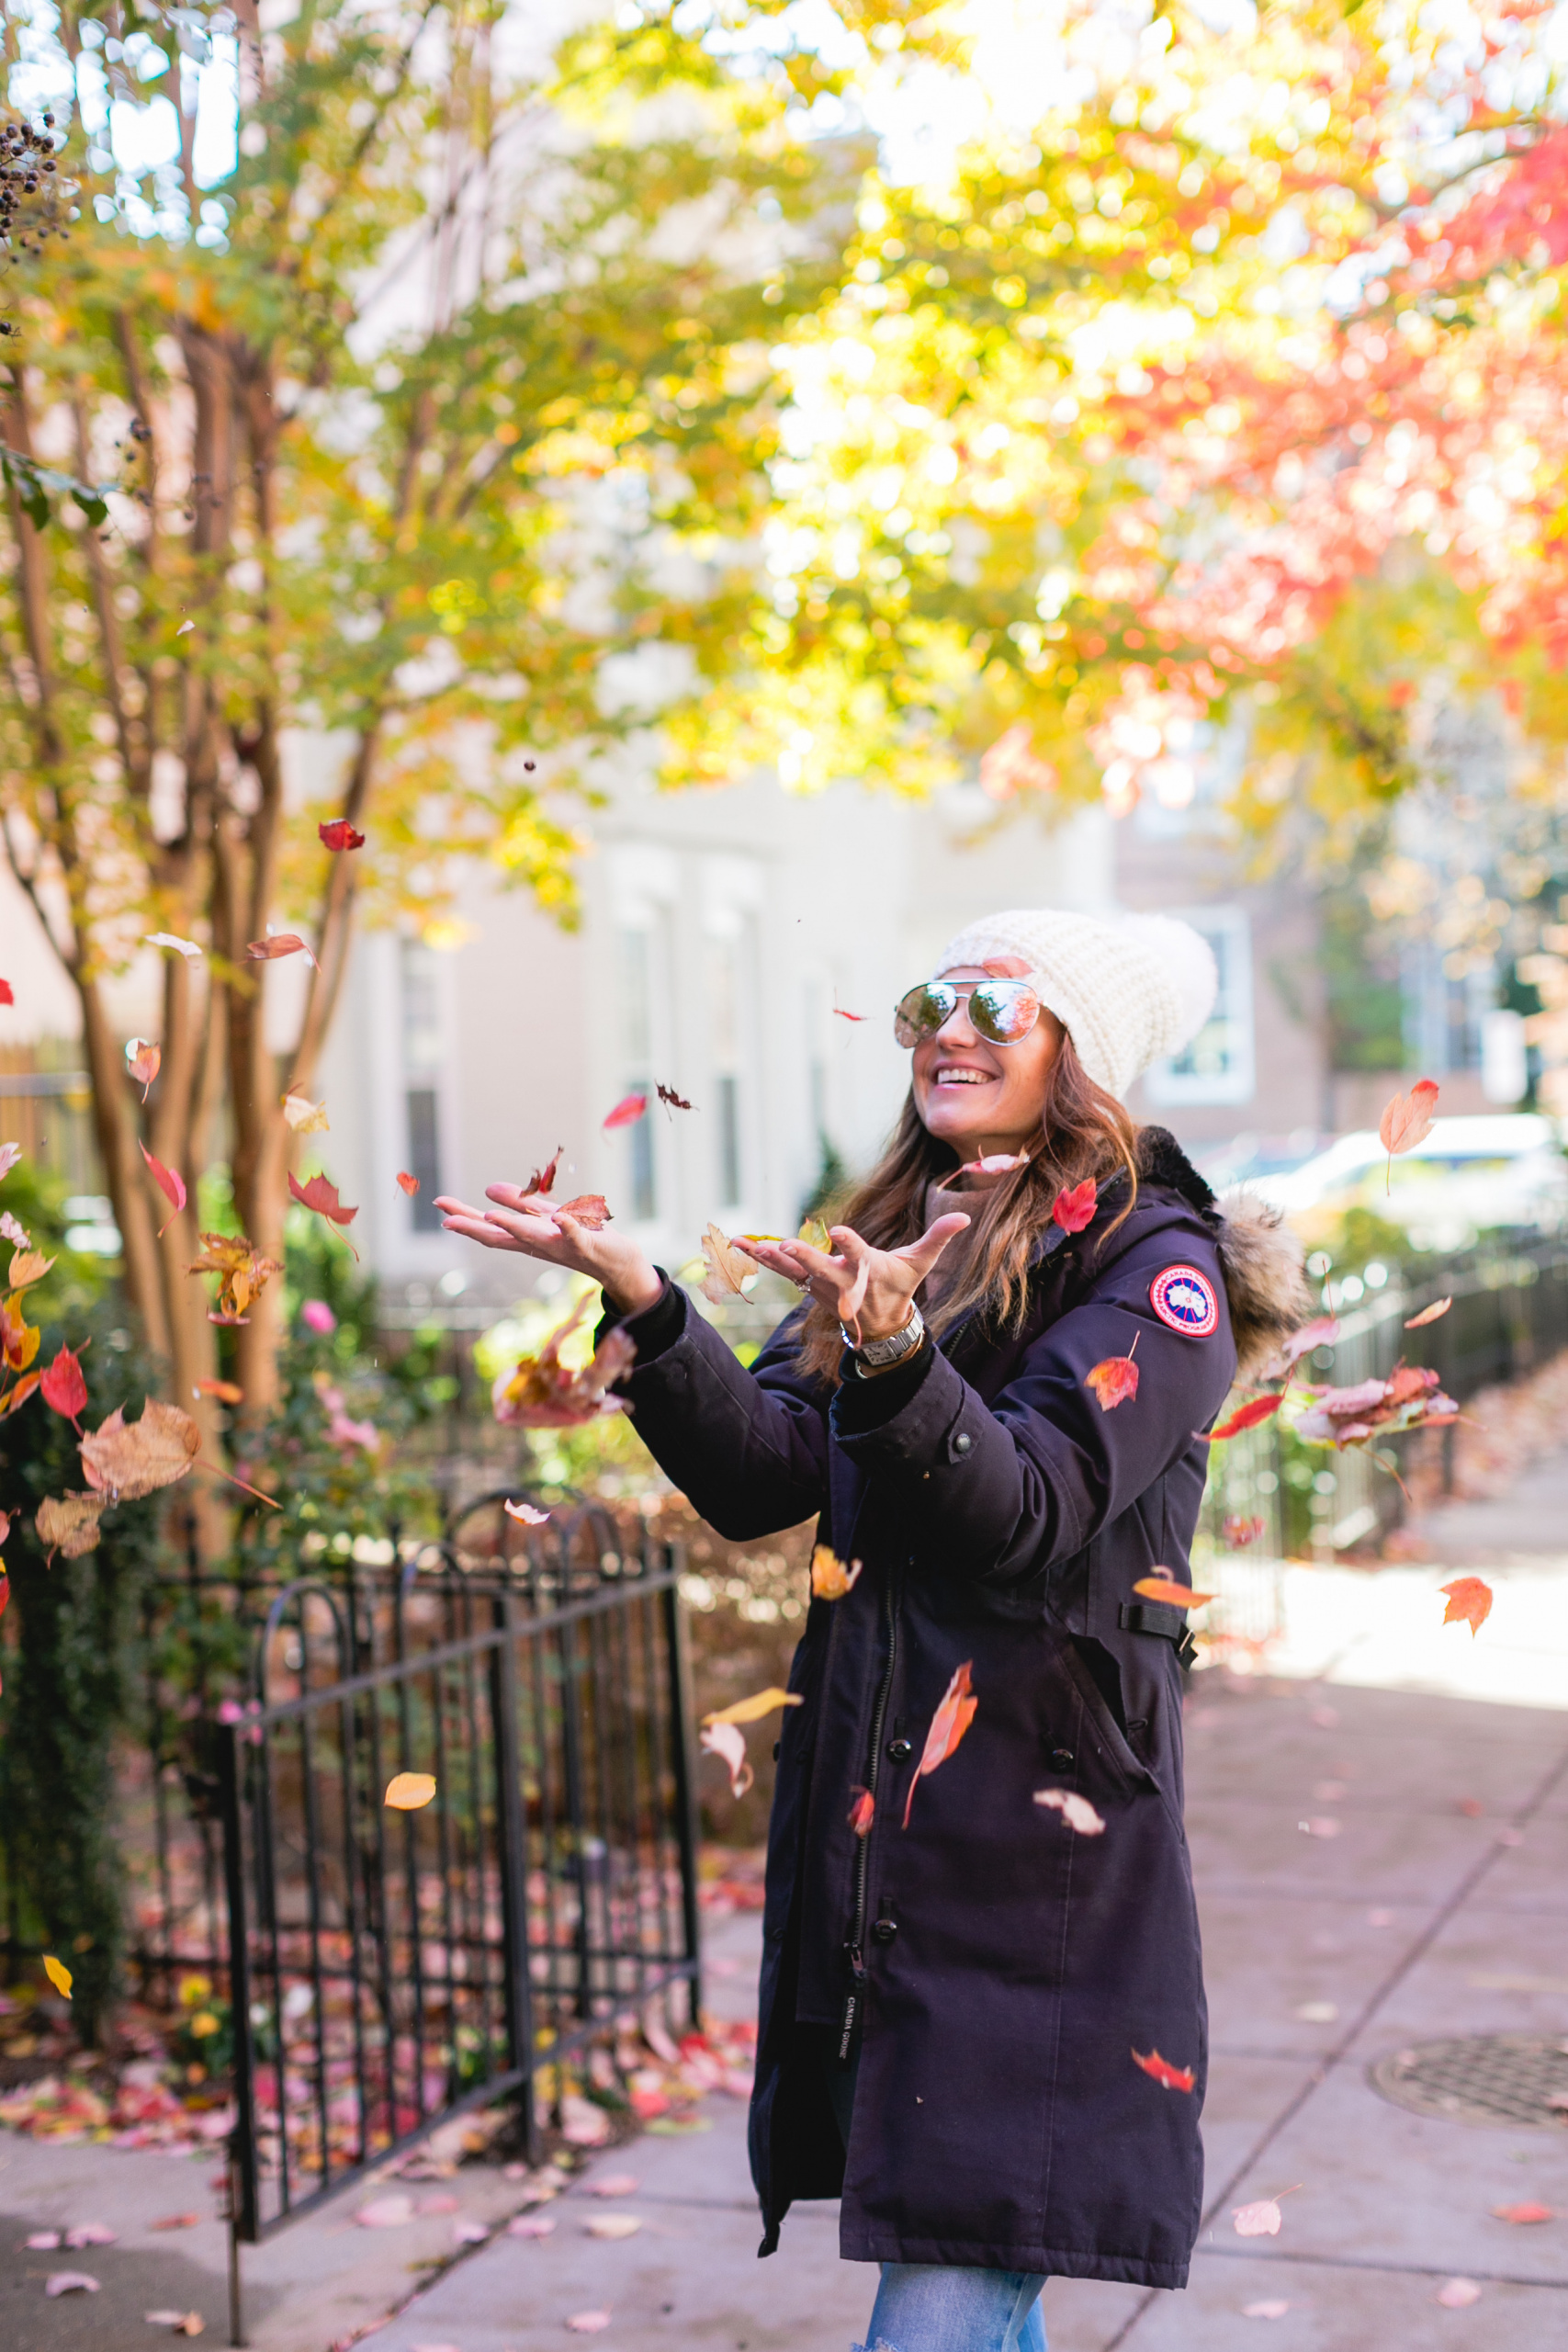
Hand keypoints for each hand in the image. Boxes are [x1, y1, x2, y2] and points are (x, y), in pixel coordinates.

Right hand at [436, 1184, 663, 1315]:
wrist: (618, 1263)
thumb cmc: (580, 1238)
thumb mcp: (547, 1218)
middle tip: (446, 1219)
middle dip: (474, 1227)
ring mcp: (562, 1247)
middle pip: (502, 1237)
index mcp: (528, 1238)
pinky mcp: (588, 1245)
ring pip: (534, 1238)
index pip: (491, 1228)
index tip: (439, 1205)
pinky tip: (558, 1218)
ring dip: (513, 1227)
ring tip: (490, 1216)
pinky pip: (577, 1236)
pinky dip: (568, 1228)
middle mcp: (539, 1246)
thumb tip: (487, 1189)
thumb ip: (520, 1205)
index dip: (465, 1217)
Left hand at [742, 1214, 970, 1345]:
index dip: (849, 1243)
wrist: (879, 1326)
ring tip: (742, 1242)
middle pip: (819, 1266)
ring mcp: (821, 1284)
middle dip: (802, 1256)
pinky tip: (739, 1244)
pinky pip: (781, 1270)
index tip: (837, 1232)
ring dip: (767, 1255)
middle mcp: (841, 1278)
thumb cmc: (899, 1287)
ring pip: (792, 1268)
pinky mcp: (807, 1284)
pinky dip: (761, 1258)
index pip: (859, 1253)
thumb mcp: (920, 1264)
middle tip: (784, 1244)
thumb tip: (965, 1217)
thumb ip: (938, 1238)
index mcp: (867, 1269)